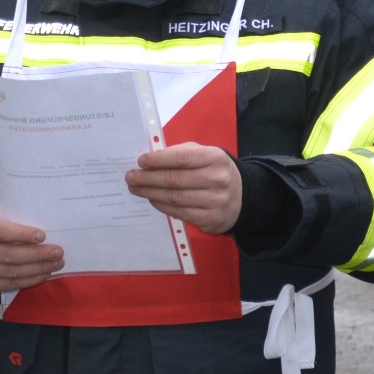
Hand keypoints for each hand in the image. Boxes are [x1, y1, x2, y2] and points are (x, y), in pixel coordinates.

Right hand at [0, 212, 62, 294]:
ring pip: (12, 272)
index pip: (0, 232)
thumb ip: (13, 223)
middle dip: (37, 255)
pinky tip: (44, 274)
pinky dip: (30, 280)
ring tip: (56, 264)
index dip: (21, 234)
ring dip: (38, 269)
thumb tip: (43, 235)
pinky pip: (10, 284)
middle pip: (9, 255)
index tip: (42, 236)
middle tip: (58, 252)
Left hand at [126, 142, 241, 233]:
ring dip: (150, 193)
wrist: (243, 197)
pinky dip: (162, 206)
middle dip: (148, 179)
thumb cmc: (215, 171)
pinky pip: (179, 213)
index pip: (182, 158)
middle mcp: (217, 179)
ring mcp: (215, 202)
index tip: (141, 161)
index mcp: (215, 158)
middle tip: (130, 177)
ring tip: (136, 188)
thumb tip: (151, 158)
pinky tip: (152, 199)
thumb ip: (181, 154)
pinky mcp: (210, 219)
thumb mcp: (205, 155)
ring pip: (175, 198)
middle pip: (175, 180)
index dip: (159, 160)